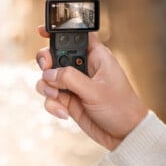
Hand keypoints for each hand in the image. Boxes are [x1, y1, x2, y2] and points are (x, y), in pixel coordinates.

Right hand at [35, 26, 147, 150]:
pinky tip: (65, 113)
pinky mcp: (69, 100)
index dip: (59, 30)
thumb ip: (70, 79)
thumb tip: (49, 73)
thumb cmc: (120, 108)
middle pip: (55, 54)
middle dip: (46, 62)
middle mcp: (83, 67)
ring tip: (58, 98)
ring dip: (47, 87)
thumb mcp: (95, 91)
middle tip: (46, 69)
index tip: (41, 31)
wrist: (124, 136)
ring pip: (48, 77)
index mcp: (96, 56)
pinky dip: (52, 105)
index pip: (76, 35)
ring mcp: (74, 84)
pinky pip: (51, 97)